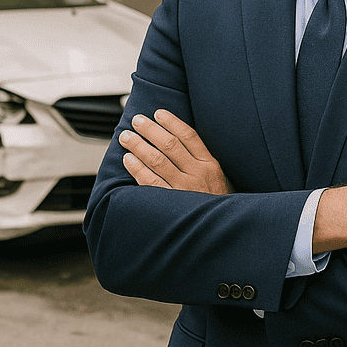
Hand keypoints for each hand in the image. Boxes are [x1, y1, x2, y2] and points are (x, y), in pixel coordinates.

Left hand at [118, 109, 232, 194]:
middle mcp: (198, 175)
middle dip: (150, 130)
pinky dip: (137, 168)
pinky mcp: (171, 203)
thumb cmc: (215, 205)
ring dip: (138, 145)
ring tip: (126, 137)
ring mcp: (184, 189)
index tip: (158, 113)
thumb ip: (201, 162)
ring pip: (157, 160)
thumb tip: (178, 141)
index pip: (189, 136)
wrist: (220, 233)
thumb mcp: (218, 180)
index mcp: (210, 165)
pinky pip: (150, 182)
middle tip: (137, 121)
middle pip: (170, 145)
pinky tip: (128, 159)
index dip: (172, 122)